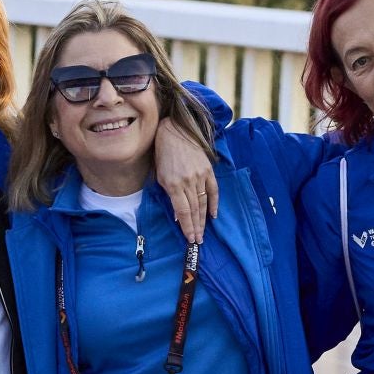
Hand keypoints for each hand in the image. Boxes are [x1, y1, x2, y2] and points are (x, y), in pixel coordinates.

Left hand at [154, 118, 218, 244]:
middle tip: (198, 241)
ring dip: (203, 220)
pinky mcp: (208, 170)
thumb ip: (168, 195)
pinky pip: (213, 190)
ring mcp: (199, 176)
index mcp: (173, 184)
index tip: (190, 239)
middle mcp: (187, 182)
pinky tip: (213, 215)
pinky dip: (214, 203)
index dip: (187, 227)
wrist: (174, 132)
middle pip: (194, 210)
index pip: (183, 211)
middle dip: (196, 227)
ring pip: (203, 203)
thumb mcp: (159, 176)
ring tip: (204, 233)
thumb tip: (177, 215)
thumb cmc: (162, 155)